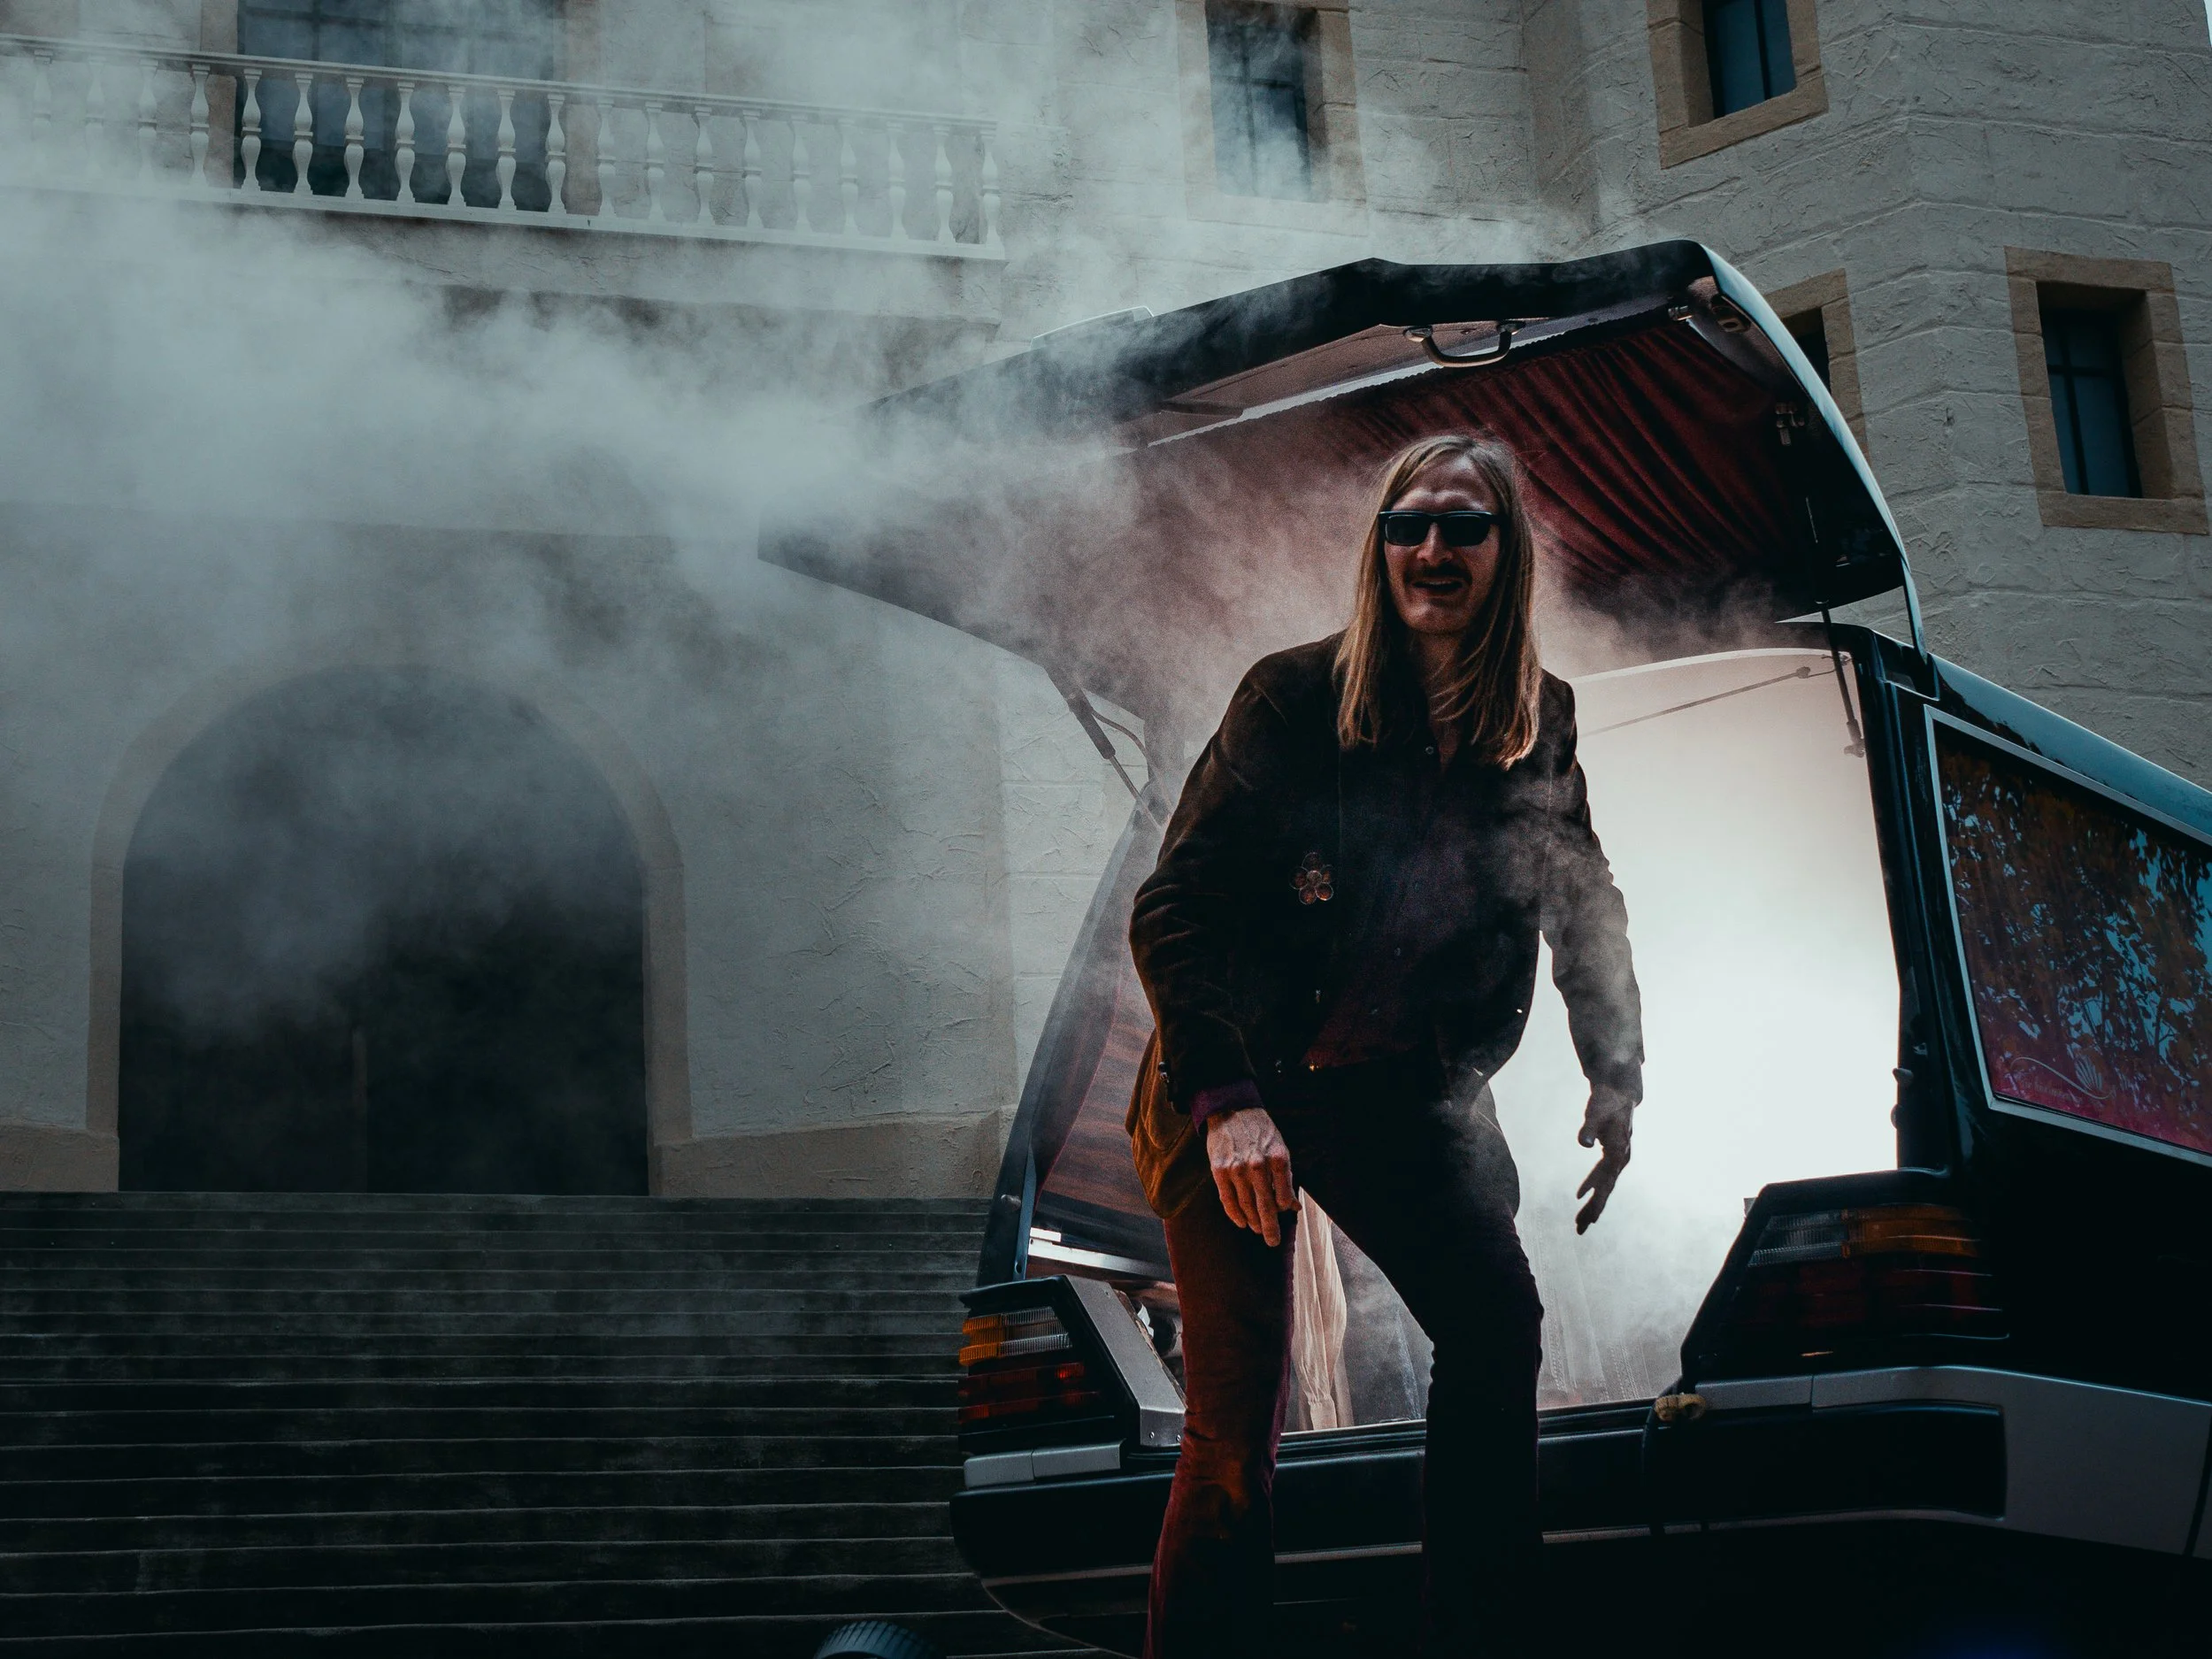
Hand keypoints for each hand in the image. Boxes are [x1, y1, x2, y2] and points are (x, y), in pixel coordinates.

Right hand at [1206, 1104, 1295, 1246]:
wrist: (1232, 1110)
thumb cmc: (1260, 1131)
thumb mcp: (1280, 1148)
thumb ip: (1285, 1177)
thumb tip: (1293, 1206)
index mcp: (1277, 1159)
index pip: (1284, 1197)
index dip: (1284, 1210)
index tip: (1284, 1216)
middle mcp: (1257, 1166)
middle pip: (1265, 1206)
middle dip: (1270, 1227)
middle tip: (1273, 1241)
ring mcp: (1236, 1169)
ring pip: (1246, 1206)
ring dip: (1253, 1222)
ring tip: (1258, 1230)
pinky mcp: (1219, 1170)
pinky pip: (1227, 1200)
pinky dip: (1235, 1214)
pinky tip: (1241, 1222)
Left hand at [1575, 1089, 1634, 1233]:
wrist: (1619, 1091)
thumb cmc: (1606, 1100)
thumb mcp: (1595, 1111)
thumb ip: (1589, 1128)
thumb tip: (1583, 1144)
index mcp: (1619, 1151)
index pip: (1606, 1181)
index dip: (1595, 1198)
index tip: (1585, 1214)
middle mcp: (1622, 1158)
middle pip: (1606, 1189)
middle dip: (1593, 1210)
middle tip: (1579, 1229)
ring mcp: (1619, 1158)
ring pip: (1605, 1187)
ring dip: (1594, 1205)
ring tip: (1581, 1223)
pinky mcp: (1613, 1156)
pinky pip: (1603, 1178)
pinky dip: (1593, 1189)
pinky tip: (1582, 1196)